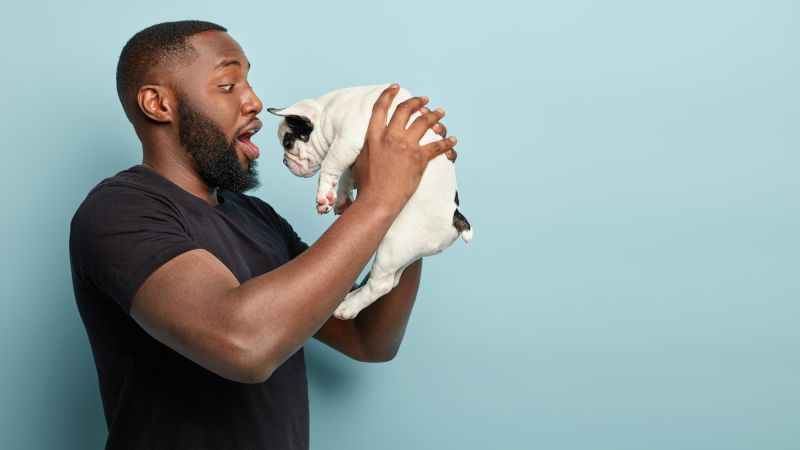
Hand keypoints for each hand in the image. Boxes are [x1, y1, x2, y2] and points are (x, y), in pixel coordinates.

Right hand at [350, 84, 456, 211]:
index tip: (396, 88)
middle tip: (424, 100)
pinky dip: (447, 143)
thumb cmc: (366, 185)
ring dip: (435, 116)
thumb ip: (367, 147)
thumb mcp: (359, 160)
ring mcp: (406, 146)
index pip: (380, 108)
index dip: (388, 95)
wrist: (377, 200)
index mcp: (373, 135)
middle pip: (405, 110)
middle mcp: (390, 136)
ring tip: (440, 112)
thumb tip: (370, 143)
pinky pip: (437, 147)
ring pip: (424, 123)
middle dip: (416, 102)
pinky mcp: (419, 159)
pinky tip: (453, 140)